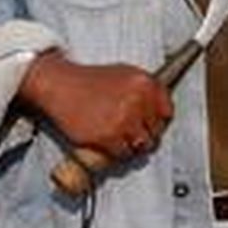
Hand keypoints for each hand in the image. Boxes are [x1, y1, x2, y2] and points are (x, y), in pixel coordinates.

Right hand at [19, 52, 172, 160]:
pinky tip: (108, 141)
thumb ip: (144, 89)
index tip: (151, 123)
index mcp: (144, 82)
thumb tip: (160, 108)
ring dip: (132, 144)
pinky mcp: (108, 136)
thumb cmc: (89, 80)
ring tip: (120, 137)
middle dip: (145, 133)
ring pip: (142, 144)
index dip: (158, 119)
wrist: (60, 86)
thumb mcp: (124, 73)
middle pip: (155, 131)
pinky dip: (117, 152)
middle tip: (131, 131)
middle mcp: (138, 100)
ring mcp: (124, 119)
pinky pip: (123, 153)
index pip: (167, 111)